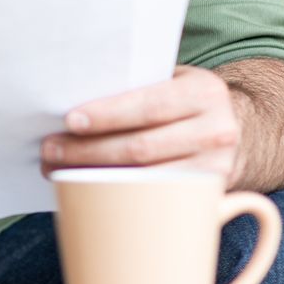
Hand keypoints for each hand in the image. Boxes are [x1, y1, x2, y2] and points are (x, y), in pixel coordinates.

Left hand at [42, 65, 241, 181]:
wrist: (233, 131)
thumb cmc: (182, 102)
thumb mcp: (172, 81)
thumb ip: (138, 85)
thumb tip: (71, 94)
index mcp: (205, 92)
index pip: (149, 105)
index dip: (108, 114)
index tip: (70, 120)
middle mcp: (217, 131)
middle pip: (141, 148)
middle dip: (88, 150)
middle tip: (50, 149)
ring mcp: (216, 170)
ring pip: (144, 179)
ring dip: (94, 176)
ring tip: (58, 170)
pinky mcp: (209, 199)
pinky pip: (156, 202)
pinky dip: (116, 196)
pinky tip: (87, 189)